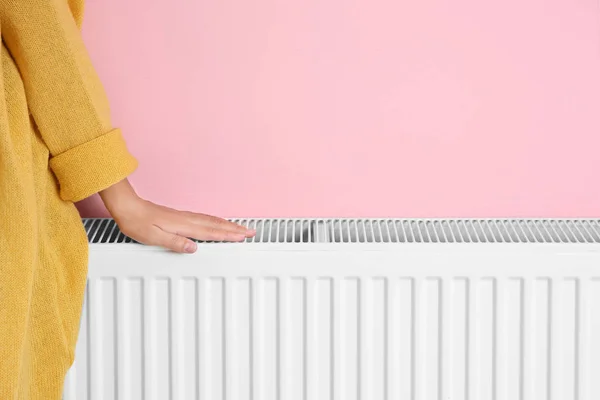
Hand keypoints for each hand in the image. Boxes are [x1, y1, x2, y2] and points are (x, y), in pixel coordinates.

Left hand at [99, 179, 254, 252]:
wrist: (127, 207)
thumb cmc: (137, 223)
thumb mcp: (153, 237)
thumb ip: (175, 243)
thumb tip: (193, 248)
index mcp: (182, 225)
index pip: (210, 232)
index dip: (228, 235)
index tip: (242, 237)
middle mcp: (186, 219)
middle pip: (216, 224)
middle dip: (234, 228)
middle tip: (250, 232)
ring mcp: (184, 217)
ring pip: (211, 220)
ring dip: (227, 224)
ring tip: (239, 228)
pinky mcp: (180, 216)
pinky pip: (204, 219)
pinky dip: (216, 221)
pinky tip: (217, 223)